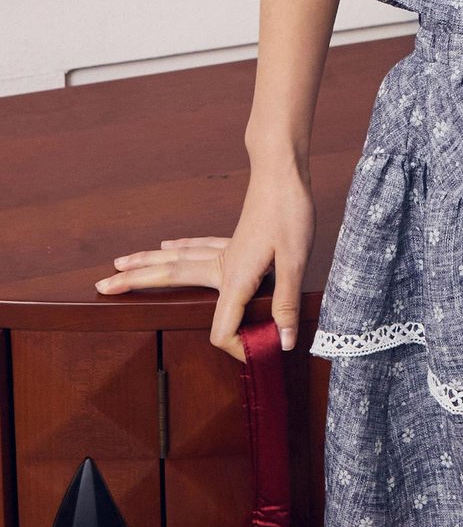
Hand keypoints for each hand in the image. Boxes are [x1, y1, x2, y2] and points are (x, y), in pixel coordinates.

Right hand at [94, 165, 315, 363]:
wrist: (284, 170)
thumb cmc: (290, 211)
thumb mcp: (295, 260)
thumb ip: (286, 302)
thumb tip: (282, 343)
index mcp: (234, 277)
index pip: (222, 328)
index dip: (236, 348)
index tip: (258, 355)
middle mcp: (221, 263)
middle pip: (170, 278)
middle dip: (134, 283)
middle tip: (101, 287)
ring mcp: (224, 249)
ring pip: (176, 259)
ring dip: (146, 263)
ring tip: (119, 264)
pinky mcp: (233, 238)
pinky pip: (196, 246)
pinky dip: (178, 248)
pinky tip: (167, 245)